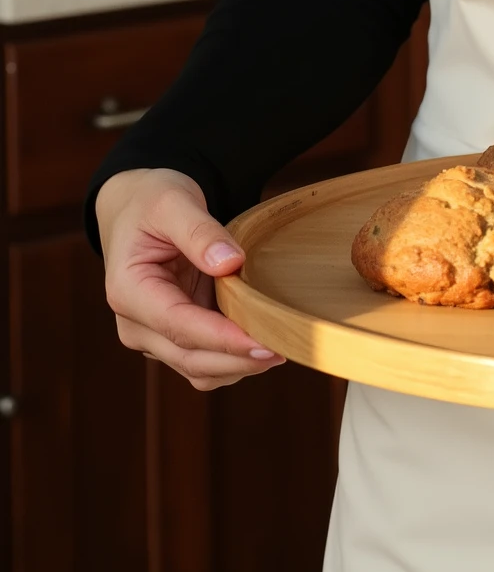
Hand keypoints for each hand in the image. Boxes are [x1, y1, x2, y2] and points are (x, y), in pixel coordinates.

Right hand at [96, 167, 284, 390]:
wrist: (134, 209)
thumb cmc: (150, 202)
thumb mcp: (172, 202)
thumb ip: (199, 231)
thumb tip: (230, 263)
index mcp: (129, 291)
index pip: (179, 326)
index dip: (223, 340)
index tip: (264, 343)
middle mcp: (135, 324)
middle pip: (190, 358)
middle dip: (237, 360)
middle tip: (286, 348)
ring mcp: (153, 335)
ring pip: (198, 369)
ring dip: (237, 365)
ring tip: (281, 345)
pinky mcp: (172, 335)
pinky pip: (203, 360)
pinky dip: (232, 358)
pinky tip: (261, 341)